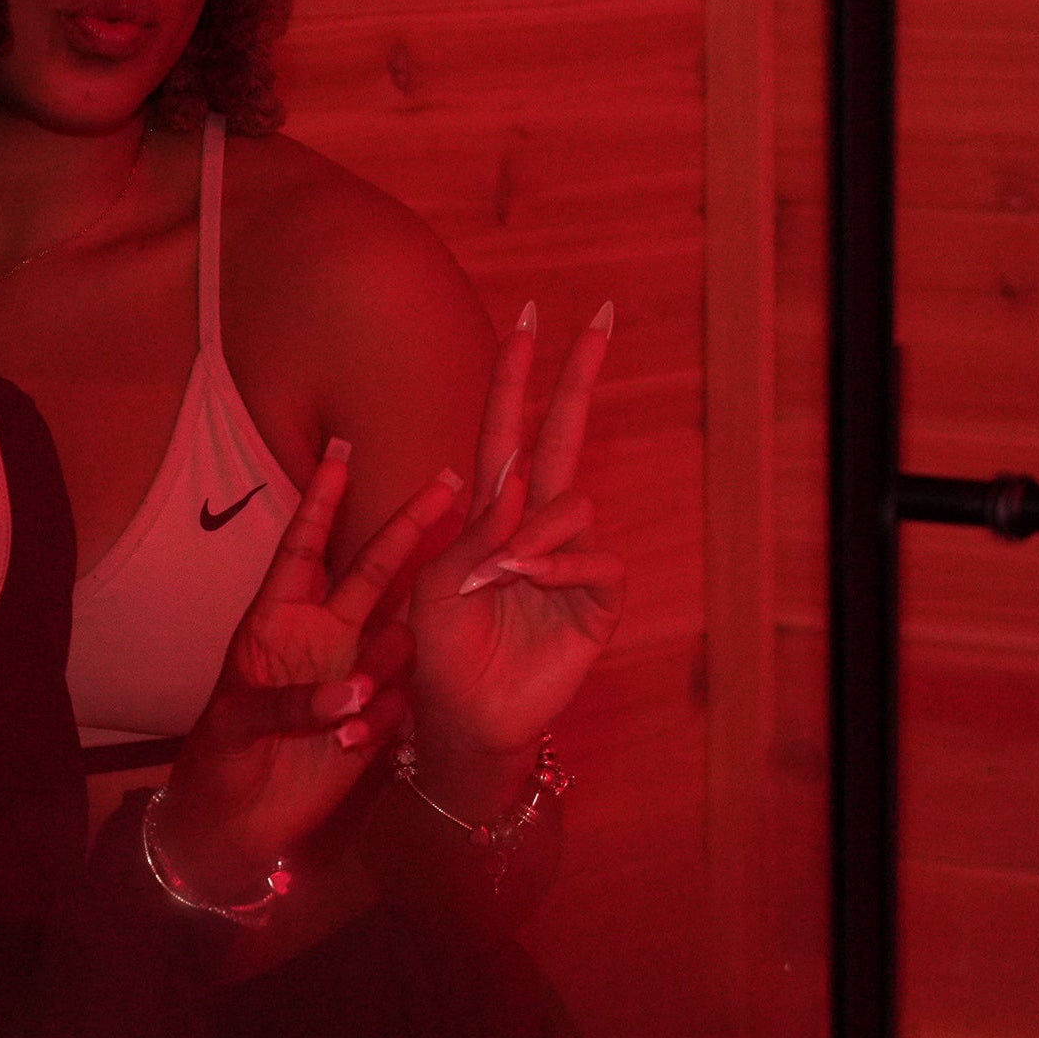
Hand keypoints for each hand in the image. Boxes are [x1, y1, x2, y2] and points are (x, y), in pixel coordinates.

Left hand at [156, 441, 464, 897]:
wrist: (238, 821)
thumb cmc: (221, 760)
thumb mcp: (240, 723)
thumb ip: (294, 703)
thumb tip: (356, 693)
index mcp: (278, 620)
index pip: (305, 548)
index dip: (322, 501)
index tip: (341, 451)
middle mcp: (323, 637)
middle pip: (372, 571)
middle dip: (407, 527)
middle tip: (449, 483)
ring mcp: (353, 674)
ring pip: (400, 634)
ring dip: (404, 641)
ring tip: (385, 667)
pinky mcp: (375, 718)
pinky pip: (400, 701)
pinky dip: (386, 715)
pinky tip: (351, 743)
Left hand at [409, 303, 627, 789]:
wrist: (466, 720)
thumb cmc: (440, 652)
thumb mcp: (435, 583)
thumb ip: (474, 532)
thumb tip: (518, 493)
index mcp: (493, 511)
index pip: (509, 428)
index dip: (518, 375)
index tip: (531, 317)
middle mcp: (537, 526)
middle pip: (564, 435)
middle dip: (580, 376)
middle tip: (603, 318)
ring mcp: (571, 561)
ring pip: (573, 503)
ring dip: (534, 531)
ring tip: (499, 575)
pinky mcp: (598, 603)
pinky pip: (595, 560)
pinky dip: (559, 567)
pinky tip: (528, 583)